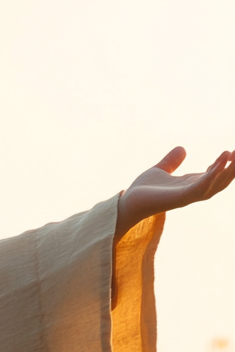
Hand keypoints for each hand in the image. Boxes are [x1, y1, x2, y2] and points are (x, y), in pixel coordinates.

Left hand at [117, 147, 234, 236]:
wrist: (127, 203)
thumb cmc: (143, 191)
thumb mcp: (160, 170)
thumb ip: (172, 161)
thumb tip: (182, 148)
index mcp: (191, 185)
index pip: (214, 175)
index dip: (223, 164)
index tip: (229, 152)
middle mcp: (193, 191)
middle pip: (220, 181)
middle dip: (233, 168)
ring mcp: (188, 195)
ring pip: (215, 184)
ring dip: (227, 170)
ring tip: (234, 154)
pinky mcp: (181, 197)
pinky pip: (202, 186)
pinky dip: (213, 174)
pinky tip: (220, 162)